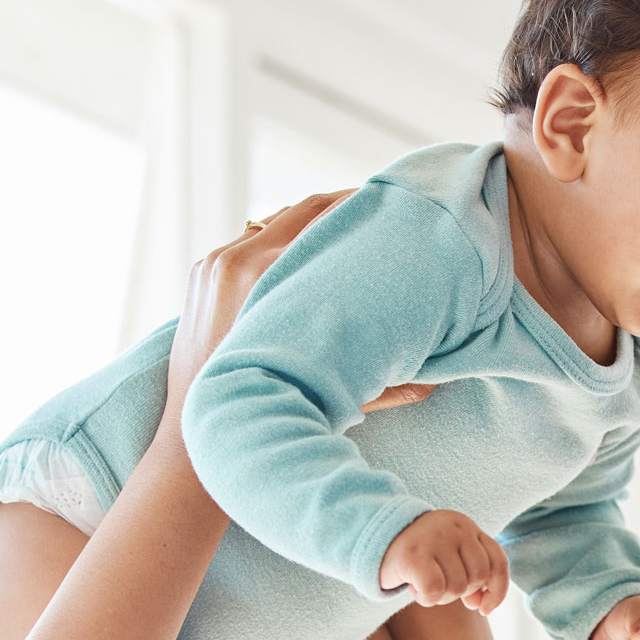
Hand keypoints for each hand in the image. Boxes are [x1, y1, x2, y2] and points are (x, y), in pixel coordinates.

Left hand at [158, 190, 433, 433]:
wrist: (199, 433)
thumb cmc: (270, 417)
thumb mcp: (336, 397)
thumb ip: (391, 384)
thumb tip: (440, 379)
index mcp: (267, 276)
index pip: (326, 215)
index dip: (363, 205)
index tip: (393, 205)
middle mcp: (237, 260)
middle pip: (302, 210)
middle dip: (342, 208)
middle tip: (380, 210)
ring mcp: (214, 263)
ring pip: (274, 222)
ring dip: (311, 223)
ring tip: (347, 230)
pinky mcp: (202, 272)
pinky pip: (248, 241)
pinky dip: (278, 242)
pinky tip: (305, 254)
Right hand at [379, 510, 509, 612]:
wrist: (372, 537)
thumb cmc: (418, 554)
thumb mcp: (449, 556)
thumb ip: (470, 573)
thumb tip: (481, 605)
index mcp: (468, 526)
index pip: (498, 562)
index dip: (497, 590)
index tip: (482, 608)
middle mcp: (456, 527)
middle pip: (477, 578)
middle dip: (460, 592)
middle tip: (438, 585)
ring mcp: (436, 538)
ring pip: (457, 587)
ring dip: (440, 596)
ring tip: (422, 583)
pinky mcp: (415, 555)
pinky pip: (435, 591)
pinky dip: (426, 599)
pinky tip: (413, 588)